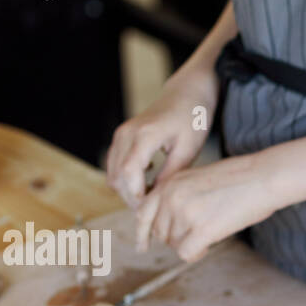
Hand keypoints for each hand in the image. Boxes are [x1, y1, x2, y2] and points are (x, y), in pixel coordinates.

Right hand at [106, 73, 216, 208]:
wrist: (186, 94)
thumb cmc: (192, 120)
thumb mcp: (188, 150)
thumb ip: (170, 174)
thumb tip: (156, 199)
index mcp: (145, 135)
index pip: (129, 173)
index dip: (137, 196)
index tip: (151, 210)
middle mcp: (126, 133)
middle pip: (117, 177)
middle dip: (132, 198)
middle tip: (153, 211)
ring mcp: (121, 134)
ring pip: (113, 174)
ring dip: (128, 191)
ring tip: (151, 200)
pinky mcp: (121, 137)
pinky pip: (115, 166)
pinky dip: (126, 180)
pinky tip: (147, 183)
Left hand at [134, 153, 281, 260]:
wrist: (262, 177)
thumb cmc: (239, 179)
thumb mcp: (198, 179)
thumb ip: (179, 196)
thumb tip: (172, 223)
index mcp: (170, 183)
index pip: (143, 213)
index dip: (142, 233)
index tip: (142, 247)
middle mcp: (171, 197)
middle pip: (160, 232)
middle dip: (176, 238)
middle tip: (196, 235)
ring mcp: (185, 213)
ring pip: (174, 244)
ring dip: (189, 244)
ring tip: (209, 235)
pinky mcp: (201, 229)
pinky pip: (186, 253)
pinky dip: (196, 254)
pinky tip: (208, 246)